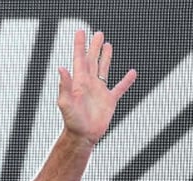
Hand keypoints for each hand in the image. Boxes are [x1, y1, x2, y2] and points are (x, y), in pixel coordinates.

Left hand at [57, 30, 136, 146]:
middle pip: (92, 60)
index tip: (81, 32)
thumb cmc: (72, 121)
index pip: (79, 59)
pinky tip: (132, 73)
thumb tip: (61, 68)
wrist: (83, 136)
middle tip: (97, 33)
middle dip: (94, 46)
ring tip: (107, 45)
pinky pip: (120, 88)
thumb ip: (64, 85)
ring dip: (106, 57)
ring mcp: (100, 91)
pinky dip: (127, 81)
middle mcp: (89, 84)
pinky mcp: (109, 100)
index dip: (80, 45)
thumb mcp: (65, 103)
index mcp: (79, 82)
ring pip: (104, 69)